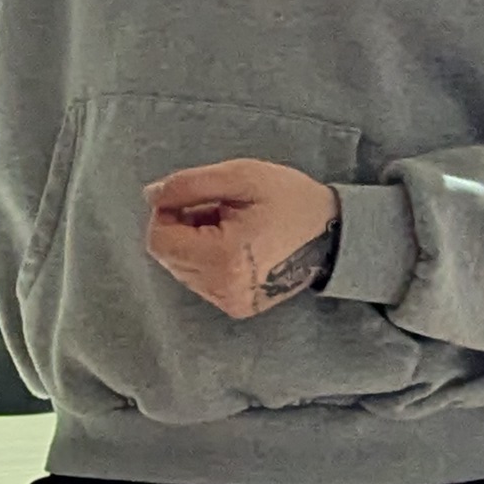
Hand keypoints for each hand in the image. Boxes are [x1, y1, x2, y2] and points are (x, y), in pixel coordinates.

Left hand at [145, 160, 340, 318]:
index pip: (160, 241)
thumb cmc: (289, 199)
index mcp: (224, 258)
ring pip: (182, 270)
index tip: (194, 197)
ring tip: (231, 226)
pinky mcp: (238, 307)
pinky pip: (201, 282)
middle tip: (219, 209)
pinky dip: (208, 260)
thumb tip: (151, 196)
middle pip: (168, 257)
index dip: (167, 213)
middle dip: (183, 228)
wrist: (332, 233)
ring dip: (194, 244)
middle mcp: (224, 289)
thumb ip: (189, 184)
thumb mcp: (241, 176)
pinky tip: (236, 245)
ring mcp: (231, 302)